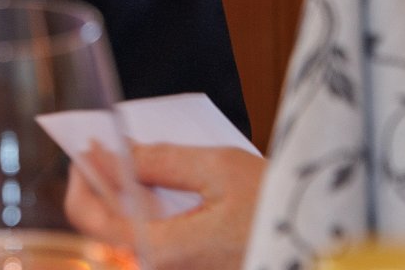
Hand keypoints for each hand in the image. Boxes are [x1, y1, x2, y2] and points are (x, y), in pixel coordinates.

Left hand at [65, 143, 264, 269]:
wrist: (321, 246)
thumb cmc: (276, 207)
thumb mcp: (218, 168)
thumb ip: (159, 161)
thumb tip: (112, 152)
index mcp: (163, 251)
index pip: (93, 218)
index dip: (82, 177)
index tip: (87, 146)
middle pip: (104, 233)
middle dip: (100, 187)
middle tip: (107, 150)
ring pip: (125, 239)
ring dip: (121, 201)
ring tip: (130, 165)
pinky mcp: (189, 268)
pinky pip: (150, 245)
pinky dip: (143, 216)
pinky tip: (154, 191)